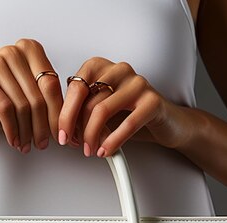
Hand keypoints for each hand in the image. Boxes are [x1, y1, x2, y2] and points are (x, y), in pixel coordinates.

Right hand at [0, 38, 63, 151]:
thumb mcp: (25, 104)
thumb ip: (44, 103)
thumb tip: (67, 121)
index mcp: (28, 52)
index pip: (51, 84)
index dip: (57, 113)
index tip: (60, 133)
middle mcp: (12, 51)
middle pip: (39, 95)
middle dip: (43, 126)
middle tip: (42, 144)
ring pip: (23, 103)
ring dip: (27, 131)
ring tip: (26, 145)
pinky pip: (5, 107)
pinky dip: (12, 129)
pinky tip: (14, 140)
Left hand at [58, 57, 195, 157]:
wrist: (165, 122)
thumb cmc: (129, 115)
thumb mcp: (100, 110)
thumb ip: (81, 112)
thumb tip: (62, 128)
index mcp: (101, 67)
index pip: (75, 87)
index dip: (65, 114)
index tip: (61, 135)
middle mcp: (119, 70)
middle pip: (87, 100)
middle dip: (76, 128)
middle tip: (75, 145)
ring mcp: (137, 83)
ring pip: (102, 110)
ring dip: (92, 136)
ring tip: (90, 150)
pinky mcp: (152, 101)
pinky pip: (127, 123)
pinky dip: (113, 141)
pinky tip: (106, 150)